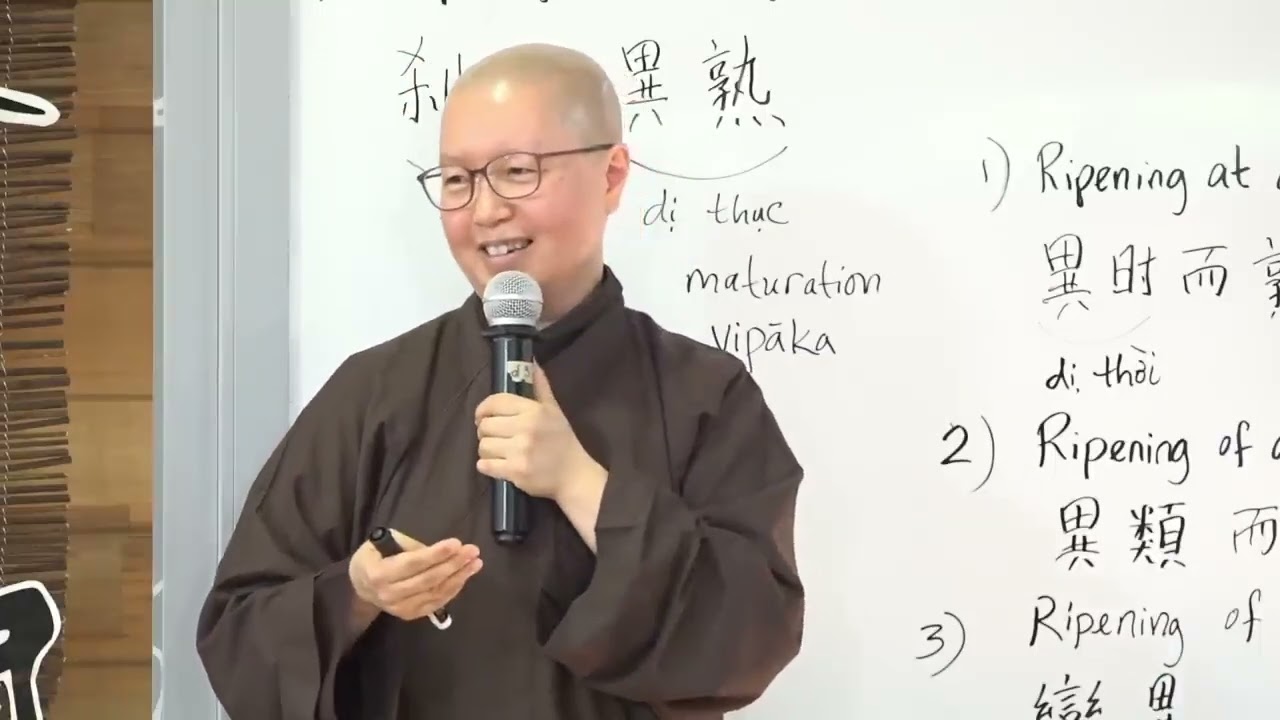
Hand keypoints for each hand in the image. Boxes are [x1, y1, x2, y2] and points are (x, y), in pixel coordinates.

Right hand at [348, 529, 481, 621]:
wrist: (362, 585)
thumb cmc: (375, 557)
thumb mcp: (385, 542)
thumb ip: (410, 546)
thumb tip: (441, 551)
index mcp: (379, 573)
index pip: (413, 563)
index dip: (436, 554)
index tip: (457, 543)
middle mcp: (389, 594)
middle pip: (428, 579)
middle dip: (454, 564)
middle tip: (473, 551)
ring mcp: (399, 608)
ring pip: (435, 593)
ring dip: (459, 577)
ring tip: (475, 563)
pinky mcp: (409, 615)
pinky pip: (436, 603)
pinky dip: (452, 589)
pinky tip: (464, 577)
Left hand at [474, 364, 596, 500]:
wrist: (574, 475)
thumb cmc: (563, 441)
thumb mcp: (555, 410)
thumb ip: (541, 387)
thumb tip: (533, 362)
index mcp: (534, 410)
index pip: (495, 402)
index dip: (482, 409)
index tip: (481, 417)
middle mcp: (526, 428)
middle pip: (485, 426)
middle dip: (485, 432)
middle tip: (493, 436)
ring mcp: (520, 451)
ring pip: (483, 446)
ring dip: (486, 450)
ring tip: (497, 451)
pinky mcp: (515, 471)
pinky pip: (485, 465)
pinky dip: (486, 465)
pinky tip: (495, 465)